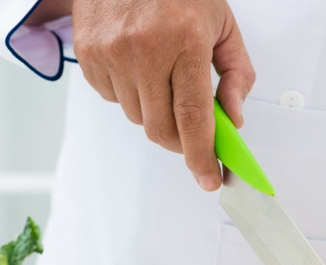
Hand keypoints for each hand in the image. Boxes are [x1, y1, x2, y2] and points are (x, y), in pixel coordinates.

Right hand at [72, 0, 254, 190]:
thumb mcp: (223, 24)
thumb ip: (237, 74)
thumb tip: (233, 119)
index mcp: (184, 40)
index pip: (192, 118)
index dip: (201, 156)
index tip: (209, 179)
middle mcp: (144, 49)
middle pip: (162, 130)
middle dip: (181, 143)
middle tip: (193, 136)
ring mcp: (111, 52)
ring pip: (138, 119)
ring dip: (156, 114)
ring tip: (164, 79)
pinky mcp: (88, 54)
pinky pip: (114, 100)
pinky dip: (131, 96)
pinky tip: (139, 68)